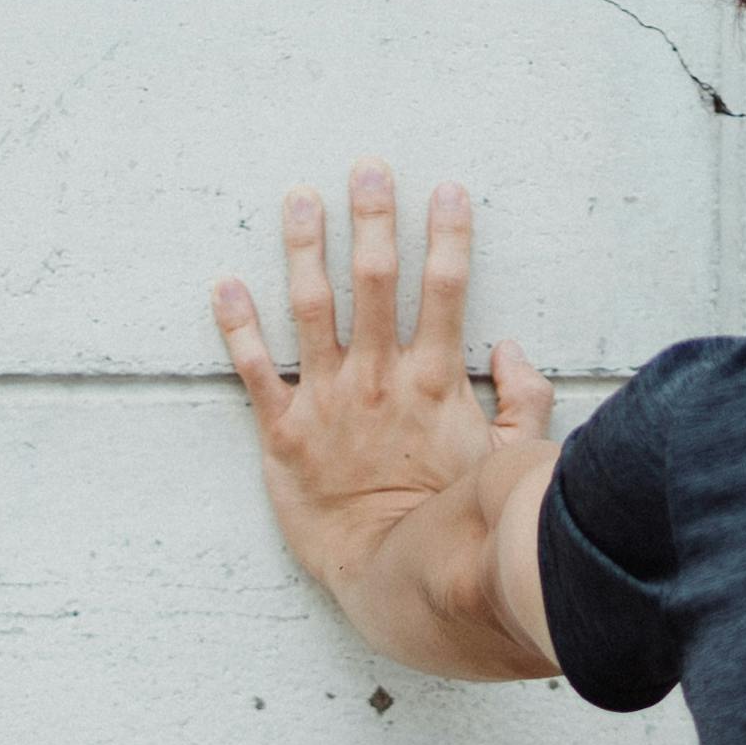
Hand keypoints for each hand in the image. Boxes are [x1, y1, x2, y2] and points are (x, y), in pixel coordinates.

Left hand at [218, 163, 551, 602]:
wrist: (396, 577)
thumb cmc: (453, 524)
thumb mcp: (507, 462)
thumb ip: (522, 402)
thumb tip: (514, 353)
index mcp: (435, 381)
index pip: (446, 291)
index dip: (448, 236)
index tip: (447, 190)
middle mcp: (379, 379)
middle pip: (375, 281)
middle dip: (373, 219)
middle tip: (366, 167)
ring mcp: (328, 401)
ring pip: (312, 307)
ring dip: (305, 247)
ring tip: (298, 199)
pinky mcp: (283, 433)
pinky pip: (255, 369)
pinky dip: (236, 326)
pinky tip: (223, 285)